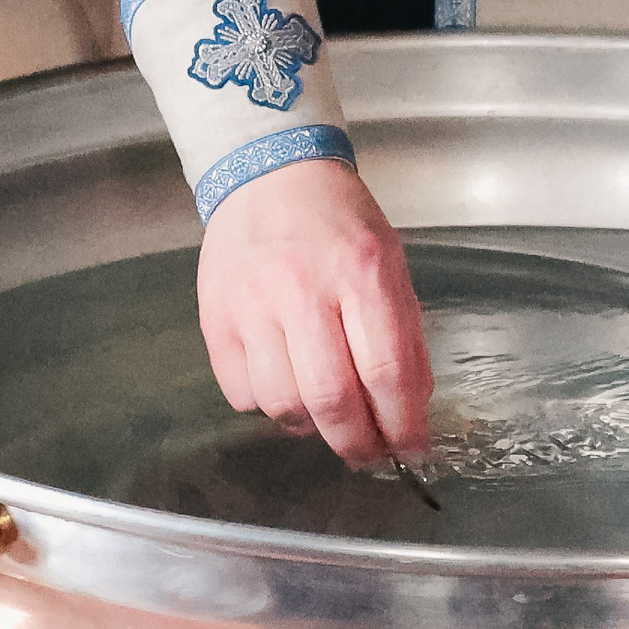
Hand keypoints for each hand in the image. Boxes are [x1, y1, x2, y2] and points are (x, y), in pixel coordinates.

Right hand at [194, 157, 432, 466]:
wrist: (269, 176)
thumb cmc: (336, 220)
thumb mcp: (390, 262)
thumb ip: (404, 334)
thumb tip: (411, 406)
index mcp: (361, 273)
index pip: (387, 372)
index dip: (403, 425)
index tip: (411, 449)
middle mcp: (304, 290)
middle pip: (332, 399)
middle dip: (358, 443)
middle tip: (370, 452)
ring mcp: (253, 306)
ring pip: (283, 405)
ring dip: (312, 426)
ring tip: (326, 413)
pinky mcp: (216, 320)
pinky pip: (242, 393)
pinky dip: (269, 405)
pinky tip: (286, 382)